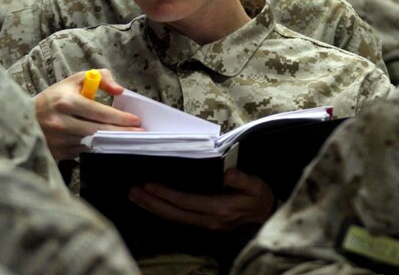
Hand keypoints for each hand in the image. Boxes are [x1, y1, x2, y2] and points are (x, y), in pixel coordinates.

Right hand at [34, 69, 142, 159]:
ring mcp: (59, 140)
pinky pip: (84, 151)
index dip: (120, 117)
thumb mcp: (74, 81)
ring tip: (128, 138)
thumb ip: (99, 77)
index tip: (136, 120)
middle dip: (122, 132)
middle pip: (99, 130)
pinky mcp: (58, 153)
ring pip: (93, 142)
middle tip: (140, 133)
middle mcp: (62, 122)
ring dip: (111, 141)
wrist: (24, 118)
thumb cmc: (55, 98)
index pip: (99, 111)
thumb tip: (119, 90)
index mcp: (66, 102)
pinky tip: (106, 143)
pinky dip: (96, 146)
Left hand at [128, 169, 275, 231]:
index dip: (167, 194)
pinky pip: (177, 219)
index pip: (187, 202)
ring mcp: (204, 225)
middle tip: (132, 191)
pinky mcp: (202, 225)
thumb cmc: (259, 198)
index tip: (149, 185)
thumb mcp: (257, 187)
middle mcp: (208, 220)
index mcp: (220, 209)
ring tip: (135, 196)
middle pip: (174, 213)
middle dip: (152, 202)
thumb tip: (227, 174)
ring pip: (173, 218)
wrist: (266, 217)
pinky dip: (162, 211)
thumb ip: (242, 179)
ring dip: (153, 208)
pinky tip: (151, 204)